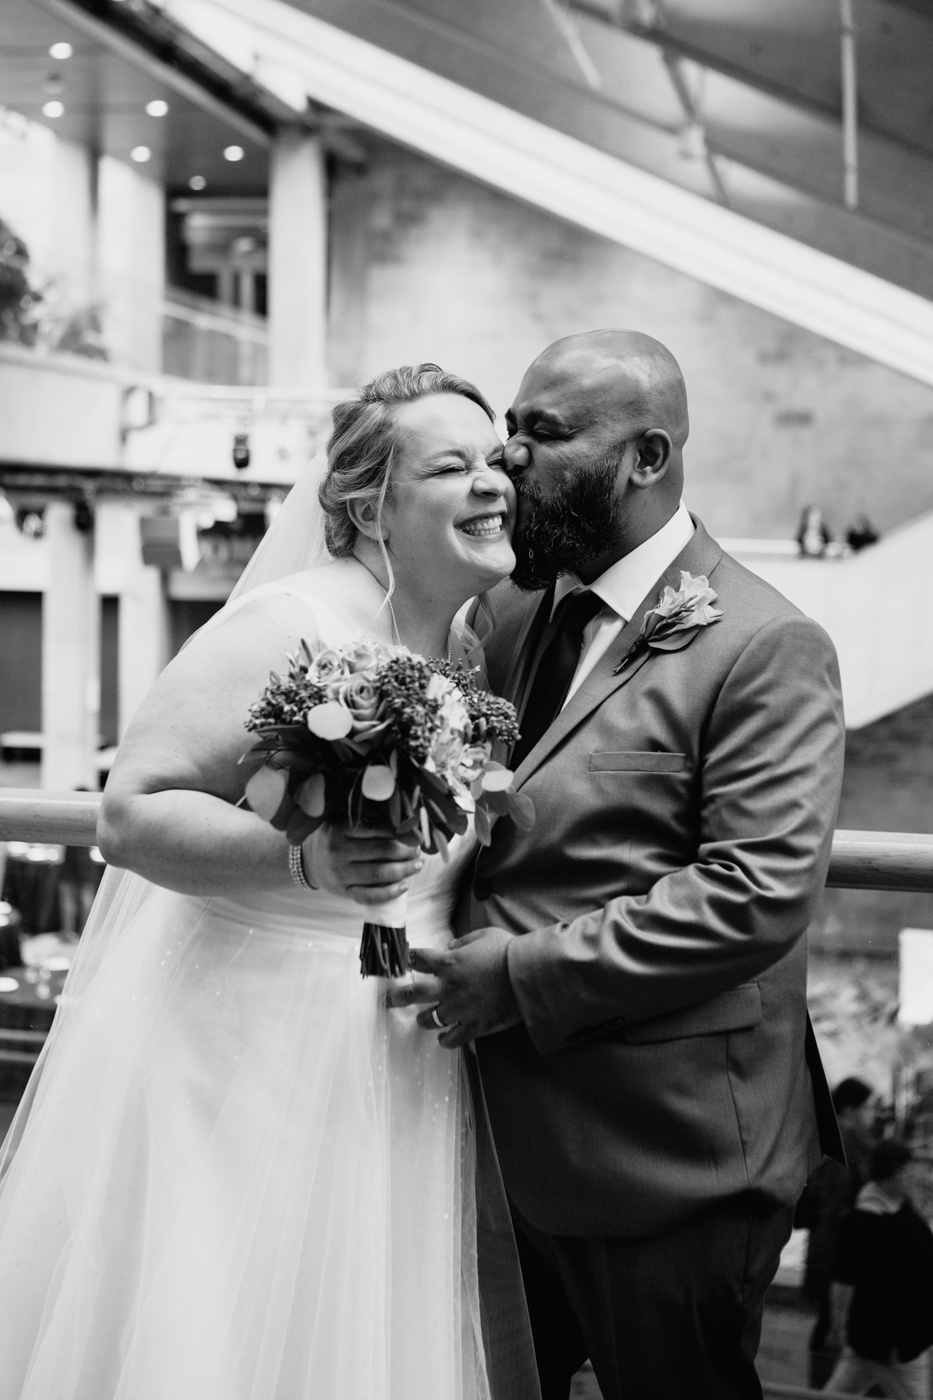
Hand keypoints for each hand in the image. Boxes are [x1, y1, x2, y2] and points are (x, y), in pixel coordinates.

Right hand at [305, 823, 421, 905]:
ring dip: (404, 870)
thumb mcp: (343, 820)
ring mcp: (340, 874)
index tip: (415, 833)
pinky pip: (370, 896)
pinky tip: (404, 886)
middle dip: (406, 851)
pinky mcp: (343, 892)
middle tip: (418, 850)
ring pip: (379, 874)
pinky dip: (389, 893)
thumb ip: (368, 818)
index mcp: (340, 828)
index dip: (401, 831)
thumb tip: (405, 821)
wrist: (310, 860)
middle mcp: (339, 851)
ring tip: (417, 865)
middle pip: (383, 851)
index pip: (379, 828)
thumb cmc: (334, 837)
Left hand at [387, 927, 521, 1047]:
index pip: (418, 959)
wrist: (528, 977)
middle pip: (413, 994)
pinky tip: (444, 1037)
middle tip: (388, 1001)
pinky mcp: (472, 1027)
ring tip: (424, 1019)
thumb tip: (451, 947)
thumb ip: (463, 942)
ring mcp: (459, 1009)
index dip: (407, 959)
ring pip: (428, 1020)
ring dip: (424, 1019)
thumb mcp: (484, 936)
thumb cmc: (508, 952)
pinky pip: (450, 1039)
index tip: (401, 961)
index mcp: (450, 962)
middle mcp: (448, 987)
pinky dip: (445, 1039)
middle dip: (397, 998)